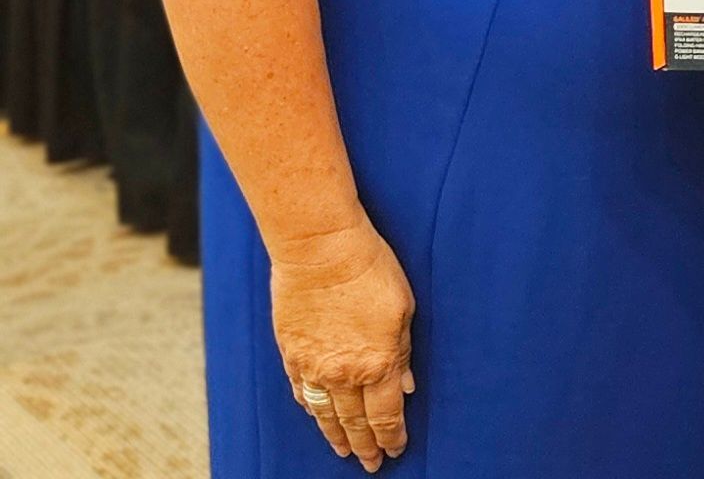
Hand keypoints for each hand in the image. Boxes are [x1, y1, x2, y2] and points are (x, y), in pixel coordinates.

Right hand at [270, 219, 415, 471]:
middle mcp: (343, 374)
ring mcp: (313, 367)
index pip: (386, 415)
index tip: (396, 449)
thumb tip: (407, 385)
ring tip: (343, 452)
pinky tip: (316, 416)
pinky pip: (302, 393)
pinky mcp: (291, 354)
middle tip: (371, 464)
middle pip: (355, 423)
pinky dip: (311, 409)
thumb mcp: (403, 308)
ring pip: (325, 415)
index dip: (391, 437)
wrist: (320, 249)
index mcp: (377, 364)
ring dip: (335, 436)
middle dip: (365, 446)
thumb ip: (403, 351)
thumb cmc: (370, 269)